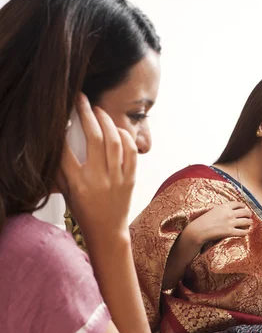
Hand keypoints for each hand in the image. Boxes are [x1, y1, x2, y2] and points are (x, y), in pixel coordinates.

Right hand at [57, 93, 136, 238]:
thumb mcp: (67, 192)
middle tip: (82, 100)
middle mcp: (98, 179)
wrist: (107, 232)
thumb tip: (58, 142)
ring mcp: (117, 179)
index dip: (62, 130)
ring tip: (99, 111)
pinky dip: (125, 137)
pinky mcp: (131, 180)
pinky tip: (117, 130)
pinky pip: (131, 152)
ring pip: (114, 141)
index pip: (66, 150)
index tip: (62, 116)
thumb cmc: (84, 211)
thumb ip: (62, 169)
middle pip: (94, 138)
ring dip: (107, 121)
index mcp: (78, 183)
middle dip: (87, 114)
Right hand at [186, 201, 252, 246]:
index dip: (243, 205)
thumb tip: (228, 209)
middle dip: (248, 213)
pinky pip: (242, 232)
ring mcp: (231, 223)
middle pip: (244, 212)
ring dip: (249, 222)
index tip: (244, 207)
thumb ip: (222, 208)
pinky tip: (246, 231)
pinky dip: (246, 231)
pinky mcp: (230, 232)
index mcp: (225, 206)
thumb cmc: (204, 220)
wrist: (199, 230)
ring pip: (246, 221)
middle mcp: (230, 213)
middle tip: (249, 215)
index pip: (238, 204)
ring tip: (250, 222)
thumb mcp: (213, 210)